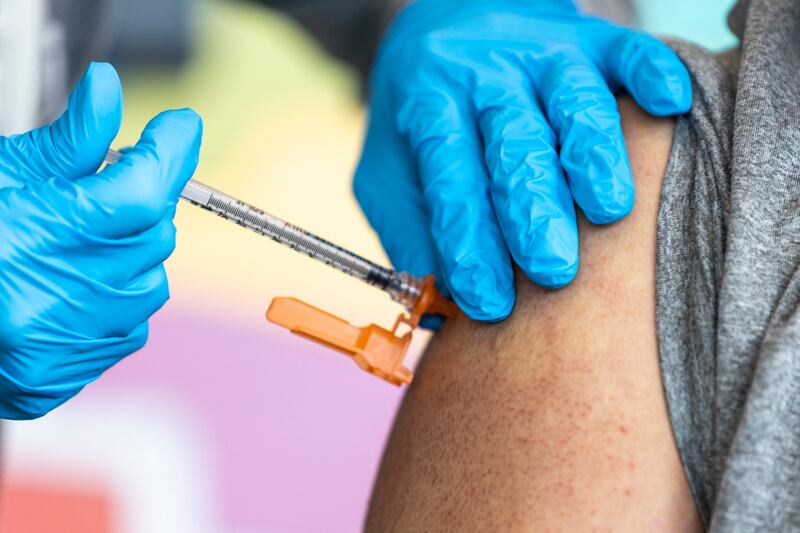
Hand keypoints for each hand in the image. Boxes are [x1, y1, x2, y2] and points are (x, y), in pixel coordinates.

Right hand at [0, 63, 202, 418]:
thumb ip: (64, 143)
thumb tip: (106, 90)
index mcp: (32, 245)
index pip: (141, 193)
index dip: (170, 153)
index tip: (180, 127)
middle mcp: (54, 306)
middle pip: (152, 235)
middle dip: (144, 197)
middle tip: (110, 182)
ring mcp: (62, 349)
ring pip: (149, 280)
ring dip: (131, 248)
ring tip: (76, 238)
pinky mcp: (61, 377)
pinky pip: (127, 323)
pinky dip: (116, 292)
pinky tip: (72, 280)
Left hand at [354, 0, 690, 320]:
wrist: (446, 27)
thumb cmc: (421, 123)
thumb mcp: (391, 175)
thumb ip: (411, 236)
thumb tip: (437, 307)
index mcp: (428, 107)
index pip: (450, 177)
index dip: (469, 240)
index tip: (489, 301)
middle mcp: (483, 74)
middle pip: (513, 141)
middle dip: (533, 208)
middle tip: (551, 270)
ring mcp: (538, 52)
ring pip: (572, 101)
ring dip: (592, 155)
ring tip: (610, 211)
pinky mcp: (587, 37)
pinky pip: (624, 48)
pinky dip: (651, 71)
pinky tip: (669, 102)